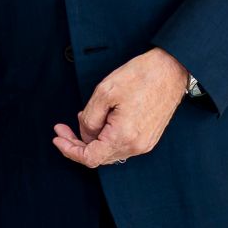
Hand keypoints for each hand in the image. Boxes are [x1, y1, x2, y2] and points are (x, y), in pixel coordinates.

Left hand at [52, 47, 190, 167]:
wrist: (170, 70)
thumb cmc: (139, 77)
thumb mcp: (104, 93)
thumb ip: (89, 118)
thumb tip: (85, 134)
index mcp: (124, 136)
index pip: (90, 158)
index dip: (70, 150)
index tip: (57, 137)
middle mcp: (136, 146)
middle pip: (99, 156)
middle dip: (77, 143)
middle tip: (62, 127)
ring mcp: (145, 143)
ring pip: (109, 151)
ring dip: (91, 138)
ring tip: (83, 116)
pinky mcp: (148, 137)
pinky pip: (121, 144)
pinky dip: (106, 136)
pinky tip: (100, 119)